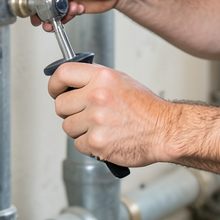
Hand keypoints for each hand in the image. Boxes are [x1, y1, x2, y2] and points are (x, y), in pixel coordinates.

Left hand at [48, 60, 175, 167]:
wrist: (164, 131)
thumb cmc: (146, 109)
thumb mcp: (121, 81)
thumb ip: (96, 80)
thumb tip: (72, 83)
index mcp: (103, 77)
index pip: (63, 74)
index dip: (55, 84)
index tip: (56, 90)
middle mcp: (97, 96)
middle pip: (60, 104)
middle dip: (69, 111)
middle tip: (84, 114)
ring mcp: (95, 120)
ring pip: (68, 126)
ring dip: (80, 130)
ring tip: (101, 127)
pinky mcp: (96, 142)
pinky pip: (78, 144)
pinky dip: (89, 145)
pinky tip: (105, 138)